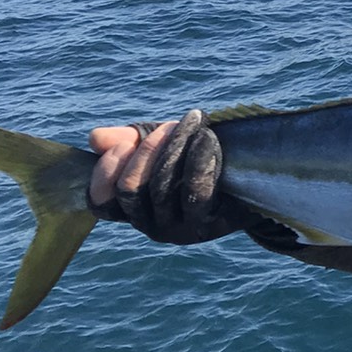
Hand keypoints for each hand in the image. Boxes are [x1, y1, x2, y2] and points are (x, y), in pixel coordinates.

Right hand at [88, 110, 253, 243]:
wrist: (255, 178)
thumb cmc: (200, 158)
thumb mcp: (162, 144)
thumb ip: (130, 140)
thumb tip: (96, 138)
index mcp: (134, 209)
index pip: (102, 202)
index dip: (104, 173)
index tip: (121, 143)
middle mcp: (150, 225)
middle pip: (130, 191)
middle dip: (145, 151)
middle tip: (170, 126)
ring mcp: (178, 230)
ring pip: (161, 188)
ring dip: (175, 147)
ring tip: (192, 121)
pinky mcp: (208, 226)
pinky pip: (196, 190)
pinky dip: (198, 158)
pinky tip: (206, 136)